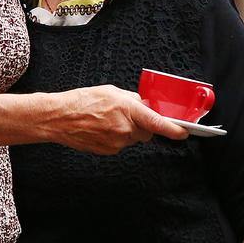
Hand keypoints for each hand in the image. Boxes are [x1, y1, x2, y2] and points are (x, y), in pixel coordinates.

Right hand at [53, 86, 188, 154]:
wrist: (60, 117)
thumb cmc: (82, 101)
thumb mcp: (111, 91)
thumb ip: (132, 100)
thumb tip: (145, 106)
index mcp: (128, 110)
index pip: (158, 123)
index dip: (174, 129)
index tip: (184, 132)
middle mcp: (125, 128)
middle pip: (147, 132)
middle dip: (142, 125)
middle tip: (126, 115)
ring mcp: (117, 142)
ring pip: (133, 138)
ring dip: (127, 131)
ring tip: (107, 121)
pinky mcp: (109, 151)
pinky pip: (120, 144)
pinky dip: (115, 137)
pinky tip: (101, 129)